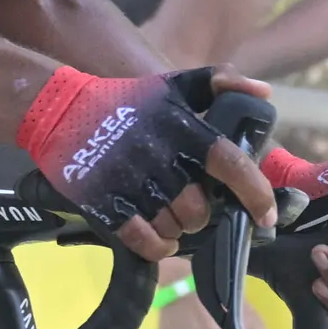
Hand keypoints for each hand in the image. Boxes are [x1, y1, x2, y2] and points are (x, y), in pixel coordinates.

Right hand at [95, 68, 285, 264]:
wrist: (61, 110)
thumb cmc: (126, 100)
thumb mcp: (173, 84)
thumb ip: (220, 82)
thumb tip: (265, 94)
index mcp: (183, 129)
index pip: (230, 164)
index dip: (255, 193)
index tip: (266, 214)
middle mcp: (160, 159)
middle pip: (199, 210)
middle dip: (201, 216)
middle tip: (192, 208)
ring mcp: (131, 184)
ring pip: (173, 229)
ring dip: (177, 230)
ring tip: (171, 219)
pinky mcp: (105, 204)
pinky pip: (143, 242)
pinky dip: (157, 247)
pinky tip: (159, 239)